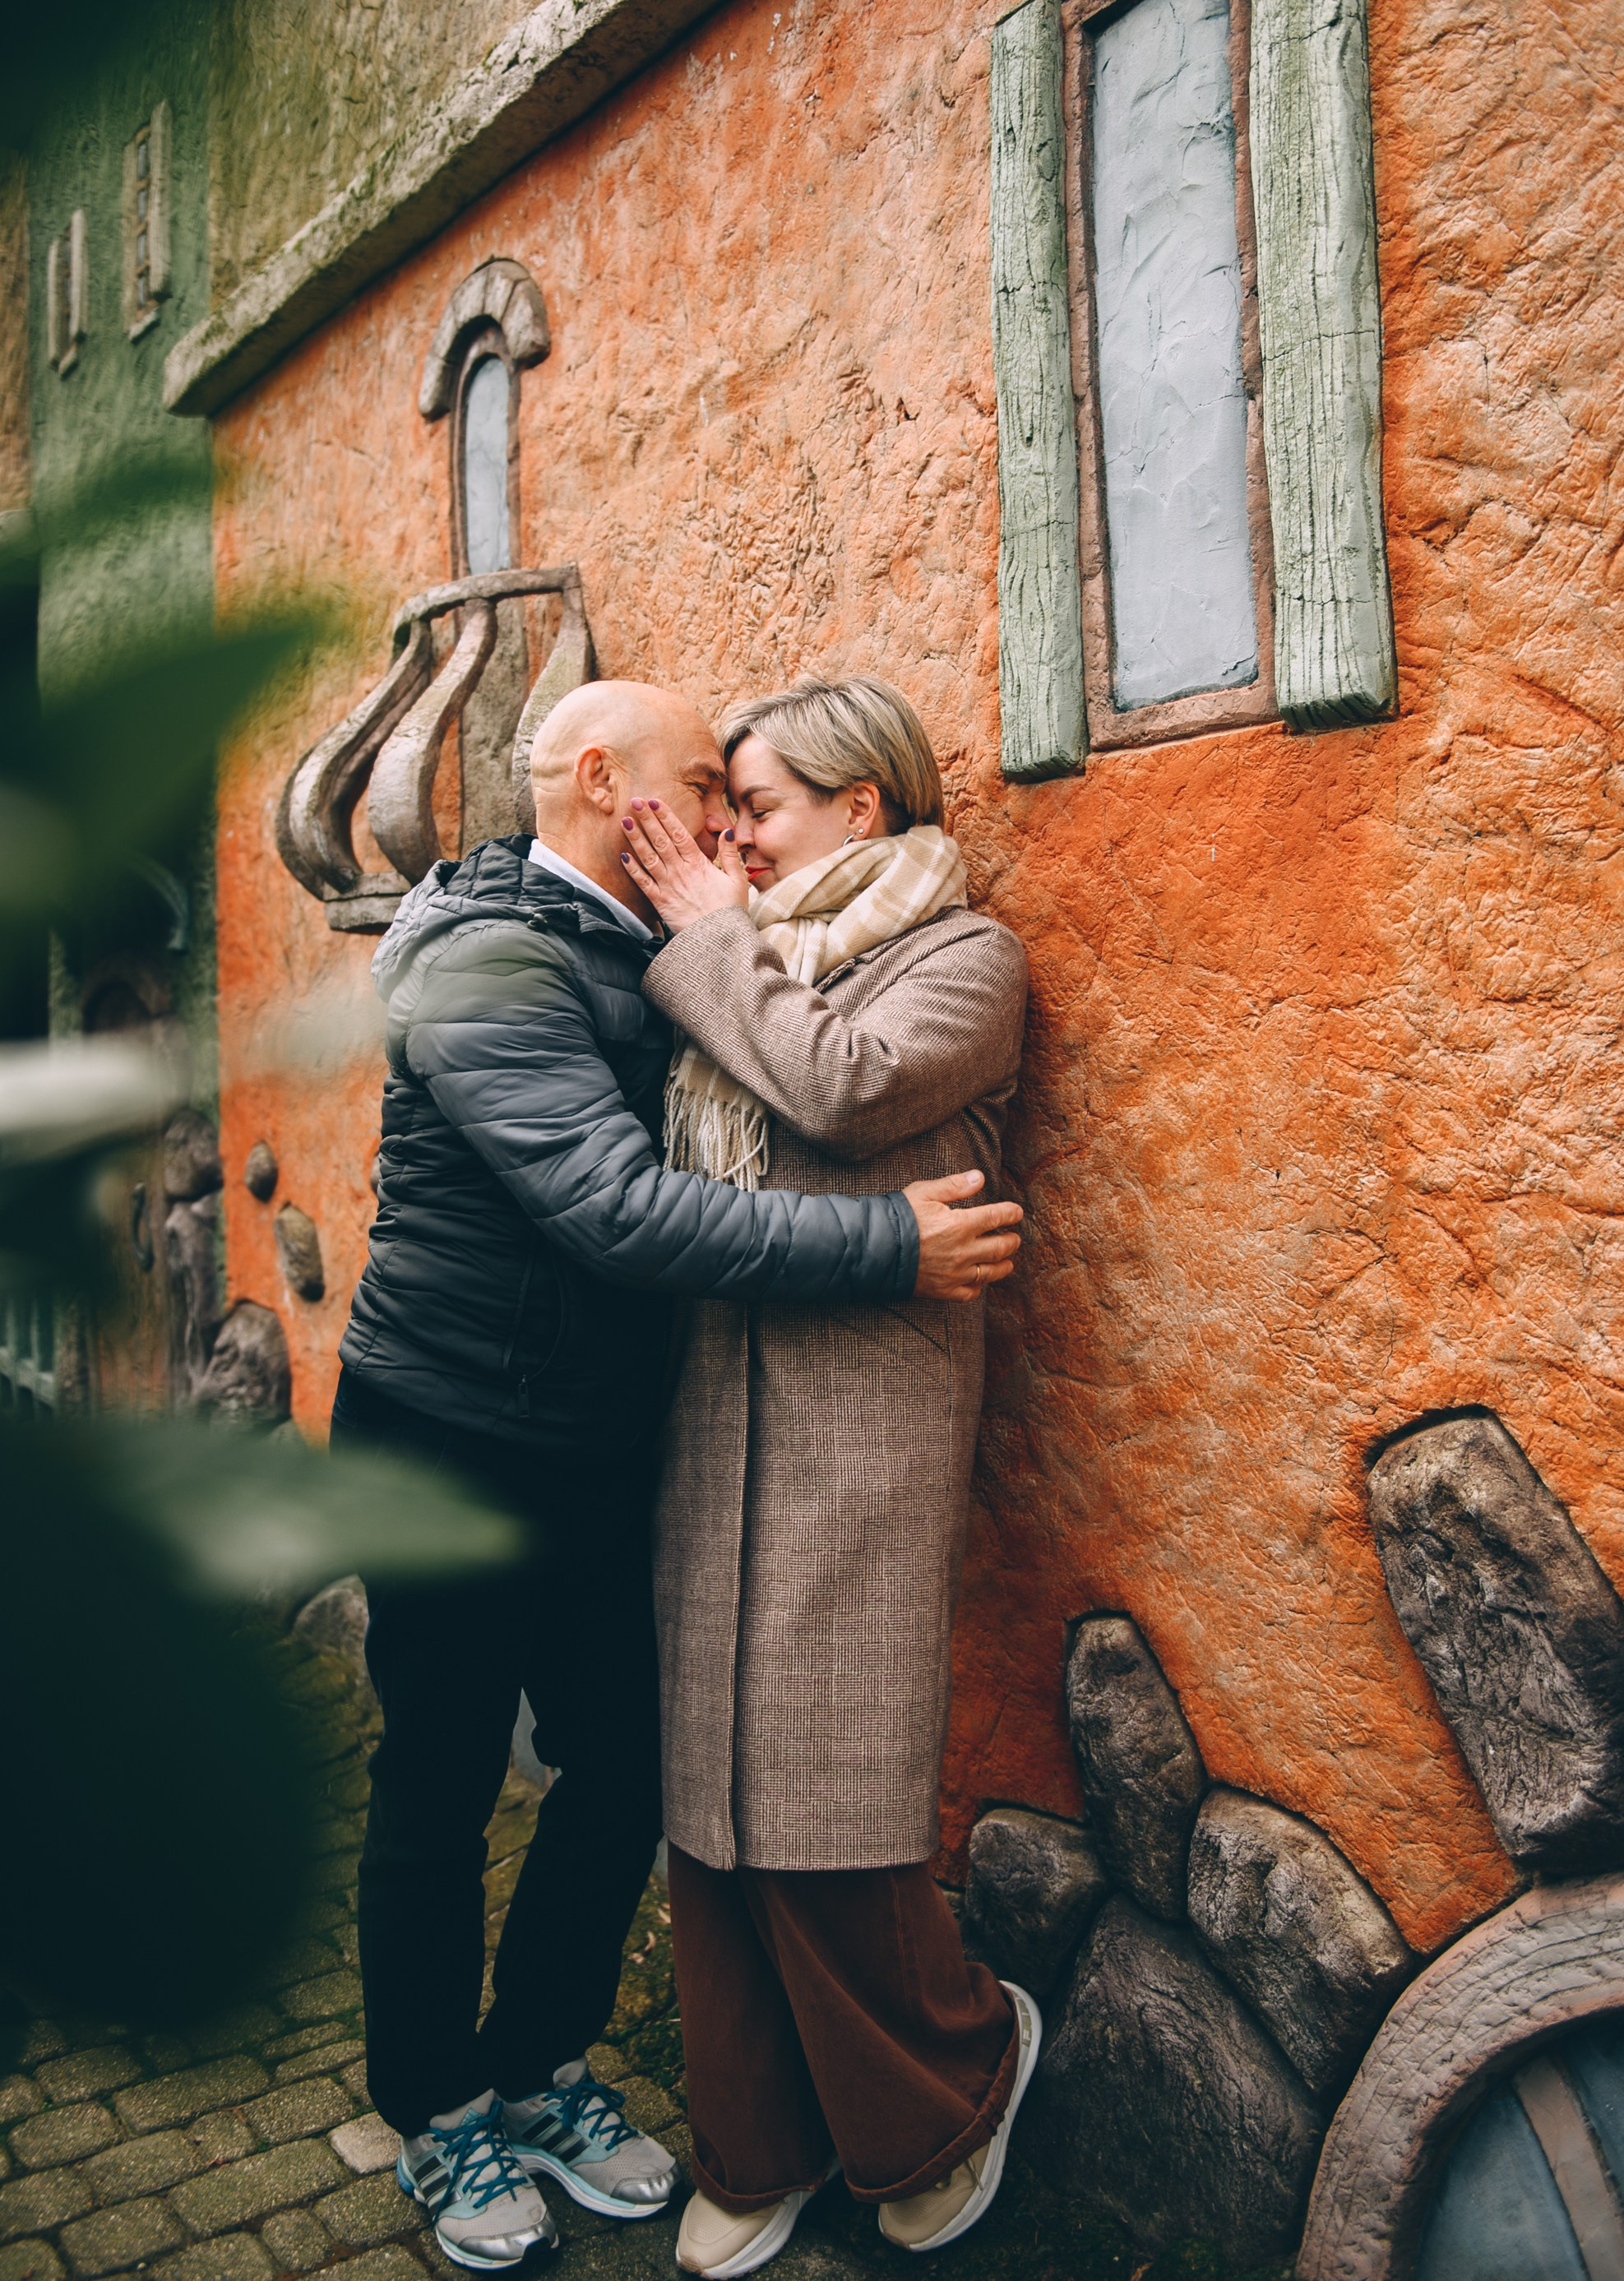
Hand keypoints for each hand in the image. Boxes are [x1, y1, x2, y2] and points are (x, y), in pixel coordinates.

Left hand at [621, 800, 749, 930]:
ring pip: (649, 858)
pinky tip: (623, 856)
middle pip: (661, 840)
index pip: (679, 834)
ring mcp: (669, 886)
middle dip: (647, 820)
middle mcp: (681, 872)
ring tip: (625, 822)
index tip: (654, 801)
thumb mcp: (737, 880)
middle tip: (634, 801)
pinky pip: (643, 883)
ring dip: (636, 839)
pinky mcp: (660, 903)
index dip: (665, 816)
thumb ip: (729, 855)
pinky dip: (632, 870)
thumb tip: (727, 833)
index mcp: (699, 864)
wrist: (719, 940)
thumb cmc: (730, 911)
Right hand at [905, 1171, 1022, 1301]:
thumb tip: (980, 1177)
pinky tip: (981, 1280)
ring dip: (1004, 1265)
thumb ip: (954, 1186)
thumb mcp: (924, 1193)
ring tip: (1008, 1260)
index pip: (996, 1217)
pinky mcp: (944, 1290)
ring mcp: (955, 1273)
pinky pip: (970, 1292)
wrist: (875, 1250)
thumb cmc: (898, 1218)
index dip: (1010, 1213)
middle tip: (1014, 1238)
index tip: (1017, 1212)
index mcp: (961, 1224)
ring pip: (990, 1272)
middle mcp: (963, 1251)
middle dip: (1012, 1241)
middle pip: (1000, 1247)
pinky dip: (979, 1286)